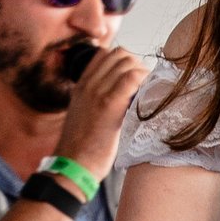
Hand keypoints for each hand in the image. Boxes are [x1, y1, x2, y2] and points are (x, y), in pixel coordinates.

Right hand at [54, 42, 150, 181]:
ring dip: (143, 74)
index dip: (125, 61)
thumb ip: (97, 102)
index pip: (105, 54)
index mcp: (81, 86)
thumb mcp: (84, 117)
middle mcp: (88, 84)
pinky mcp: (109, 104)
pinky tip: (147, 99)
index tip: (135, 79)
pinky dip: (144, 82)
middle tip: (146, 87)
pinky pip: (132, 78)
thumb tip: (123, 99)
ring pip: (127, 62)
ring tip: (148, 93)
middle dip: (138, 65)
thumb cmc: (82, 150)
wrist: (72, 166)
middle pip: (120, 54)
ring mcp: (97, 92)